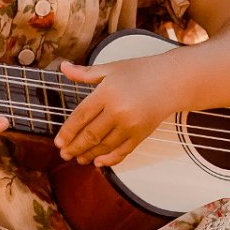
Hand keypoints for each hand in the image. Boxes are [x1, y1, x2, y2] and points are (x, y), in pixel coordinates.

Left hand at [53, 55, 180, 166]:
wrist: (172, 81)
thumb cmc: (140, 71)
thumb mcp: (110, 68)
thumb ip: (85, 72)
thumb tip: (63, 67)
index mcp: (107, 93)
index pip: (81, 116)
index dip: (68, 131)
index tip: (58, 142)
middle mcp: (118, 111)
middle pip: (90, 134)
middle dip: (75, 147)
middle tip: (63, 154)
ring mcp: (131, 125)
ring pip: (105, 145)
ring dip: (89, 154)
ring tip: (77, 158)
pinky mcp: (142, 134)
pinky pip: (123, 150)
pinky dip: (110, 159)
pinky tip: (98, 162)